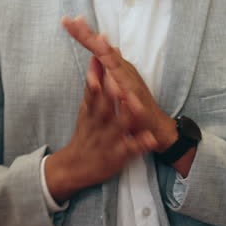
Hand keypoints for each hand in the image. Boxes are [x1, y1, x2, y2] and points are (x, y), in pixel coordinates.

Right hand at [45, 57, 156, 202]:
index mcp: (91, 112)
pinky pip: (131, 150)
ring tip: (134, 103)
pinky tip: (150, 139)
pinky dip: (140, 144)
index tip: (98, 59)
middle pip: (103, 107)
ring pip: (117, 126)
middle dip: (109, 92)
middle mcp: (99, 124)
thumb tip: (94, 58)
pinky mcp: (118, 156)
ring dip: (125, 115)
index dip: (95, 76)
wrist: (75, 167)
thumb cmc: (86, 133)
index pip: (92, 91)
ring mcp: (109, 140)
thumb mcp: (85, 109)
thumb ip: (92, 85)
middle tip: (116, 79)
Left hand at [61, 16, 177, 150]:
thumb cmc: (135, 105)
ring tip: (95, 35)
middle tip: (74, 20)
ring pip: (113, 61)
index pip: (96, 48)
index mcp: (115, 67)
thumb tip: (109, 47)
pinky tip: (112, 60)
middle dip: (88, 35)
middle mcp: (122, 69)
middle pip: (102, 49)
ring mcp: (129, 79)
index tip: (67, 21)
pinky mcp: (135, 93)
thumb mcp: (120, 83)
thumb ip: (111, 66)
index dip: (83, 34)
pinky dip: (118, 72)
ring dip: (104, 48)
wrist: (154, 126)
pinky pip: (124, 82)